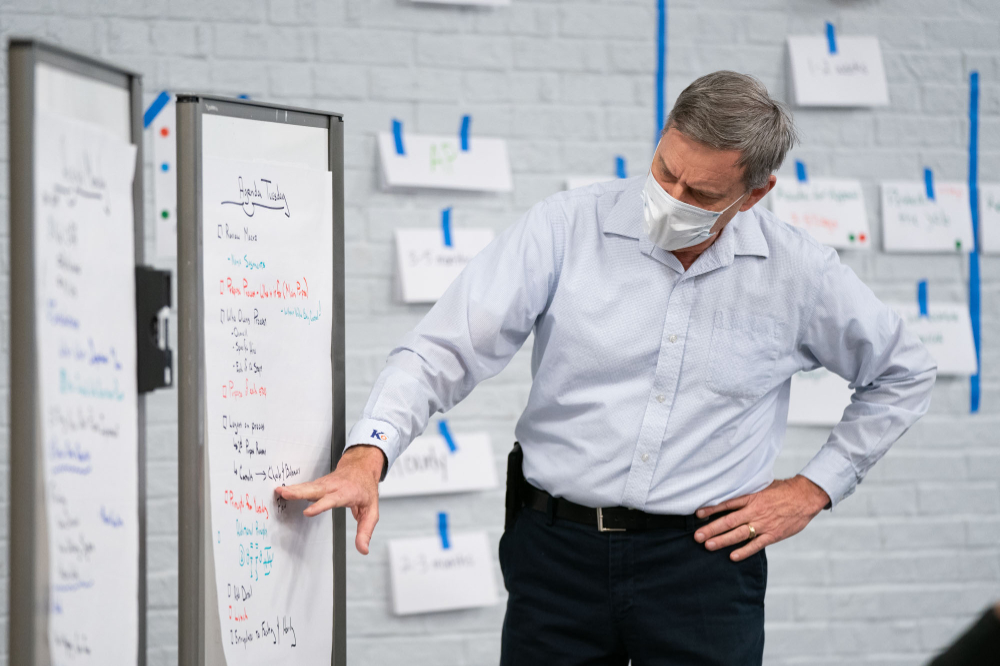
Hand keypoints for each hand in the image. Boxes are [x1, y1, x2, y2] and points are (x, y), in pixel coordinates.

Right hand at [275, 444, 386, 554]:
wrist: (361, 468)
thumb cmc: (365, 489)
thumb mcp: (371, 512)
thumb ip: (365, 531)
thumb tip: (363, 549)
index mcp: (347, 493)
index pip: (332, 500)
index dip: (319, 506)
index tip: (307, 512)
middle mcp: (334, 487)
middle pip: (315, 490)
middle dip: (300, 492)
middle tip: (285, 493)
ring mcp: (325, 484)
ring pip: (308, 486)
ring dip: (293, 489)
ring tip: (279, 491)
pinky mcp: (318, 484)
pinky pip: (305, 486)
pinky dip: (294, 488)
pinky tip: (282, 491)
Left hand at [693, 475, 829, 561]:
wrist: (805, 497)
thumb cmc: (783, 491)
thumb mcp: (763, 486)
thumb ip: (748, 493)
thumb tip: (731, 494)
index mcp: (751, 498)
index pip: (727, 504)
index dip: (712, 510)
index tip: (698, 515)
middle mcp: (755, 511)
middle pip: (729, 521)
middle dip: (711, 529)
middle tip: (697, 536)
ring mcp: (764, 524)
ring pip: (739, 534)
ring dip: (722, 540)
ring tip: (708, 545)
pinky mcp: (773, 535)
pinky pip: (756, 544)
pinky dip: (744, 551)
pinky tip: (733, 556)